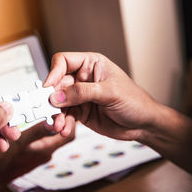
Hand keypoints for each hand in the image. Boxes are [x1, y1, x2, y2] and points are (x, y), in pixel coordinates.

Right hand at [0, 118, 75, 183]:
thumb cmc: (4, 163)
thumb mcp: (20, 142)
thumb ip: (37, 131)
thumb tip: (53, 120)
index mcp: (47, 149)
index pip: (70, 134)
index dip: (68, 120)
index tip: (60, 111)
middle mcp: (47, 152)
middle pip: (61, 133)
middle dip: (58, 119)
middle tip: (50, 109)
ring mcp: (40, 154)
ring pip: (51, 135)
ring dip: (47, 124)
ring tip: (38, 113)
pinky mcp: (34, 153)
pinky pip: (41, 139)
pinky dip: (38, 130)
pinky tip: (28, 124)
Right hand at [44, 52, 160, 140]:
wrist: (143, 125)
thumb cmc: (135, 101)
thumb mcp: (109, 93)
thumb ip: (82, 93)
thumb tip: (57, 96)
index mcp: (91, 64)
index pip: (63, 62)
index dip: (53, 73)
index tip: (47, 88)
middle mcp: (83, 78)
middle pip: (58, 85)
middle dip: (53, 100)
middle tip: (49, 111)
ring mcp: (81, 96)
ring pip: (59, 103)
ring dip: (57, 115)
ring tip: (58, 125)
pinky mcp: (81, 112)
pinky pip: (66, 116)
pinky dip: (63, 123)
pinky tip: (65, 129)